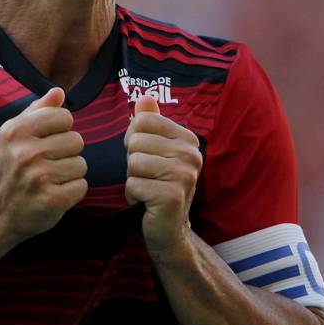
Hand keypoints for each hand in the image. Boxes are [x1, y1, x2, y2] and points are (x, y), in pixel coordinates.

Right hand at [0, 87, 87, 240]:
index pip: (64, 116)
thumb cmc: (7, 169)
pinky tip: (54, 193)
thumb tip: (59, 92)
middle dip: (66, 153)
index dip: (60, 130)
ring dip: (70, 173)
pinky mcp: (51, 200)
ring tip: (49, 180)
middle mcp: (25, 152)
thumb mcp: (12, 135)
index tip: (46, 142)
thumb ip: (36, 111)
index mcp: (15, 131)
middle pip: (76, 140)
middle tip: (46, 165)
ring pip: (81, 164)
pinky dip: (72, 192)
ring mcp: (38, 177)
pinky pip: (82, 186)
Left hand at [124, 95, 202, 253]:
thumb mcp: (156, 150)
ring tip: (147, 188)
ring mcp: (184, 175)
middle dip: (132, 161)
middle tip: (147, 176)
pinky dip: (132, 195)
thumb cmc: (158, 184)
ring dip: (132, 178)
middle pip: (135, 141)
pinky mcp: (172, 196)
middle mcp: (191, 154)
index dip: (134, 139)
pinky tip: (146, 202)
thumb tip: (145, 96)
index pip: (142, 120)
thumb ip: (151, 122)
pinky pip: (132, 184)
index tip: (146, 156)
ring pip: (133, 162)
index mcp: (187, 138)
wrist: (169, 228)